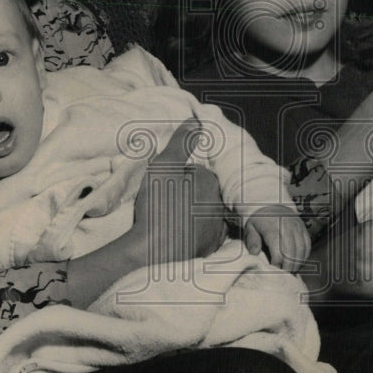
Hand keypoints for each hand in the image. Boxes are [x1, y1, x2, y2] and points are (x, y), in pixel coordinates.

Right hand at [131, 118, 226, 263]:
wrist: (153, 251)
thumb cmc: (159, 206)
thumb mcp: (164, 166)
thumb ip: (181, 142)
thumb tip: (196, 121)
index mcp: (211, 184)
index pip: (198, 174)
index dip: (181, 177)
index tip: (166, 186)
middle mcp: (219, 206)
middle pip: (203, 195)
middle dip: (189, 196)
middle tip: (167, 203)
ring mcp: (216, 231)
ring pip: (205, 216)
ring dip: (192, 215)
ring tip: (170, 219)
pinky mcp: (209, 251)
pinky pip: (203, 237)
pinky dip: (192, 235)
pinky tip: (177, 235)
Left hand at [243, 205, 310, 271]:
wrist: (271, 204)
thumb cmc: (259, 220)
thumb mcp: (250, 228)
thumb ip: (251, 241)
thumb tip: (254, 254)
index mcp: (272, 228)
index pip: (278, 252)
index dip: (277, 264)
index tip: (272, 268)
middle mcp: (287, 227)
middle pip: (292, 253)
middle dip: (288, 267)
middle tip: (283, 273)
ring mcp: (297, 227)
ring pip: (301, 250)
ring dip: (297, 263)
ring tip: (290, 270)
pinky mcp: (303, 228)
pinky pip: (307, 246)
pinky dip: (304, 256)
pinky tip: (297, 262)